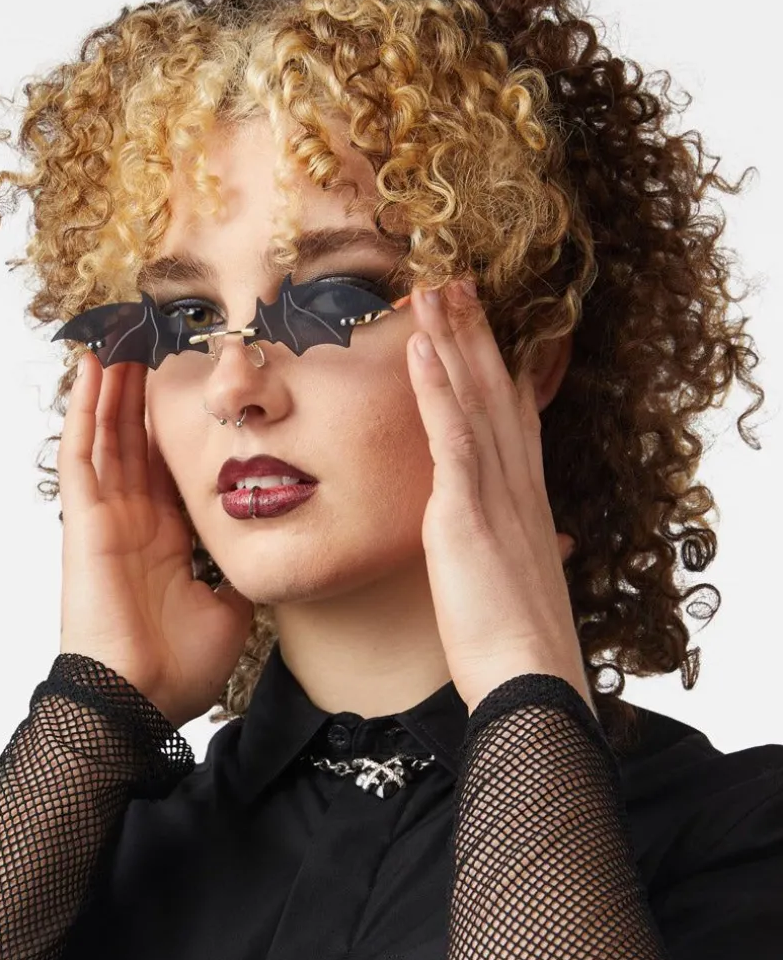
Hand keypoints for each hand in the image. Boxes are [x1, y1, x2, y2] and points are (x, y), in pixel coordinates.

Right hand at [57, 352, 254, 728]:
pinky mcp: (84, 520)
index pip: (175, 465)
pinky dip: (86, 409)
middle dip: (147, 387)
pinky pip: (83, 453)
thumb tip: (269, 551)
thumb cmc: (178, 667)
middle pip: (139, 437)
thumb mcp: (231, 609)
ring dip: (117, 383)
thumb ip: (242, 572)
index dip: (185, 424)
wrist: (139, 700)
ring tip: (125, 330)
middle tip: (160, 333)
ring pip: (110, 433)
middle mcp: (135, 519)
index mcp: (167, 538)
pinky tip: (94, 366)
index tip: (203, 380)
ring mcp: (107, 516)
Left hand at [406, 279, 595, 719]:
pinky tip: (421, 347)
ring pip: (475, 398)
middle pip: (497, 391)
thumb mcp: (520, 588)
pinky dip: (436, 388)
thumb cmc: (516, 647)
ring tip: (431, 288)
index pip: (512, 418)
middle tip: (453, 280)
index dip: (497, 368)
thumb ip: (520, 556)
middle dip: (475, 334)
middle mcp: (518, 485)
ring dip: (453, 339)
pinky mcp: (468, 513)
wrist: (526, 680)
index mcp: (527, 502)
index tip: (480, 329)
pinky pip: (451, 436)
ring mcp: (496, 494)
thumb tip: (538, 552)